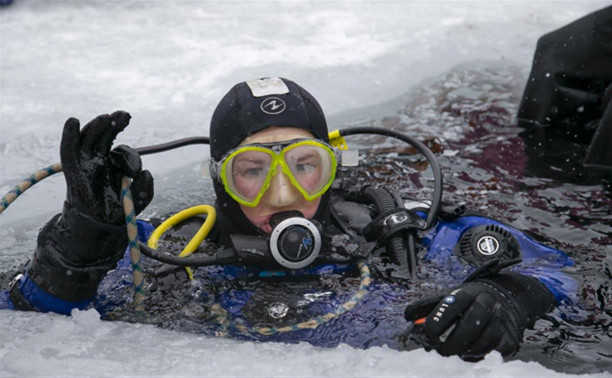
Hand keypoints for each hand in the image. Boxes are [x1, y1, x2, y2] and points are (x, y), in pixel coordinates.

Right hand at [60, 111, 152, 223]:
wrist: (98, 227)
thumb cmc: (118, 212)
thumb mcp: (138, 200)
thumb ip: (145, 188)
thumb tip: (146, 172)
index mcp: (114, 165)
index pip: (121, 152)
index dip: (129, 154)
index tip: (136, 171)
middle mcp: (99, 161)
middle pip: (104, 136)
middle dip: (113, 124)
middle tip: (125, 115)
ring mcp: (86, 164)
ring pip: (88, 138)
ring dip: (97, 126)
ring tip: (107, 117)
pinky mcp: (73, 171)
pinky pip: (69, 151)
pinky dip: (69, 136)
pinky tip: (73, 121)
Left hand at [405, 272, 553, 360]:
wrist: (504, 299)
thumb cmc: (468, 301)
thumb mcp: (449, 297)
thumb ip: (426, 305)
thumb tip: (407, 315)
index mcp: (468, 292)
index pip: (453, 303)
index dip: (440, 318)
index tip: (430, 331)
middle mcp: (487, 304)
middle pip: (471, 324)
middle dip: (454, 340)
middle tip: (442, 350)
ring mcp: (501, 321)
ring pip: (484, 340)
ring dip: (466, 350)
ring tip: (455, 351)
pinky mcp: (510, 337)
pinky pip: (494, 351)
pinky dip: (479, 355)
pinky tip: (469, 353)